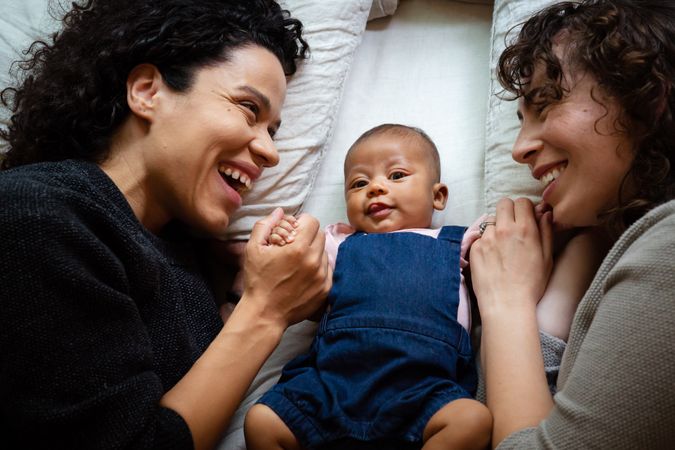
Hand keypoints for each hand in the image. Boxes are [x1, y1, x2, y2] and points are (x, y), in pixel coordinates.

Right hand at [240, 208, 331, 326]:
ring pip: (324, 252)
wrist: (265, 313)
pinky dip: (318, 269)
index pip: (312, 221)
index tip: (293, 230)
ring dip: (313, 252)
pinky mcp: (326, 289)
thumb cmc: (257, 280)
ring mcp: (322, 276)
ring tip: (297, 263)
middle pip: (320, 235)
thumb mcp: (253, 249)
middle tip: (294, 245)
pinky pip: (327, 270)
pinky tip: (303, 275)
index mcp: (298, 248)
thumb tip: (279, 212)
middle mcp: (314, 261)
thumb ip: (265, 225)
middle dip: (308, 236)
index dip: (301, 222)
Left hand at [470, 198, 553, 314]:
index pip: (521, 202)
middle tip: (512, 227)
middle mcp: (504, 229)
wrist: (506, 304)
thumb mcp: (547, 258)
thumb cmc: (531, 284)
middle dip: (509, 211)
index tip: (526, 218)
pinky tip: (492, 257)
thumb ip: (546, 231)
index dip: (525, 208)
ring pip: (490, 220)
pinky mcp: (474, 248)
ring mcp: (487, 238)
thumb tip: (545, 213)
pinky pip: (480, 236)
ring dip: (497, 227)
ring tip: (502, 246)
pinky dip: (486, 242)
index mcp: (525, 229)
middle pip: (503, 204)